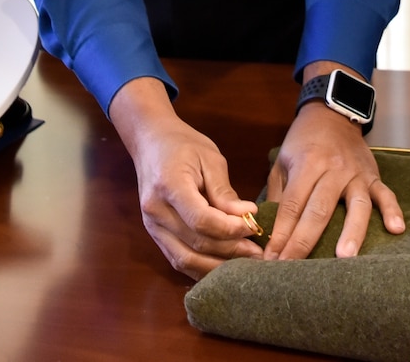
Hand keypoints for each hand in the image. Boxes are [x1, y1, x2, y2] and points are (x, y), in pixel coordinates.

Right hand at [108, 77, 262, 279]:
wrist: (150, 142)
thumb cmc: (184, 145)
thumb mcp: (210, 159)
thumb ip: (225, 192)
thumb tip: (247, 217)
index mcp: (169, 185)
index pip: (202, 220)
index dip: (231, 229)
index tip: (254, 226)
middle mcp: (155, 211)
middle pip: (196, 244)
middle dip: (231, 251)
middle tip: (259, 252)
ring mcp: (151, 227)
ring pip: (186, 260)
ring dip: (218, 266)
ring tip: (245, 263)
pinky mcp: (154, 235)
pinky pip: (179, 260)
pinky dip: (202, 267)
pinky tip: (224, 265)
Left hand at [264, 67, 404, 260]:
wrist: (332, 113)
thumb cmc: (303, 142)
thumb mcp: (283, 161)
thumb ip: (279, 194)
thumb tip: (270, 231)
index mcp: (307, 164)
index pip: (292, 205)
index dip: (282, 233)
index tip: (272, 259)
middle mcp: (333, 170)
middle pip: (320, 210)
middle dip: (305, 242)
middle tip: (295, 269)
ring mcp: (356, 174)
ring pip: (356, 205)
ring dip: (352, 232)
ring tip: (345, 258)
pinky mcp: (374, 177)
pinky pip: (385, 194)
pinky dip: (392, 211)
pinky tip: (396, 230)